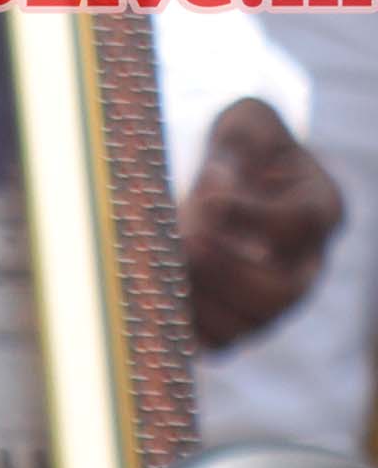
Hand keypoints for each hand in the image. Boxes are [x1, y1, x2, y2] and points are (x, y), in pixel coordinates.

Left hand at [181, 102, 340, 351]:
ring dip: (199, 301)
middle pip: (283, 291)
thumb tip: (218, 191)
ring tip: (160, 267)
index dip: (254, 217)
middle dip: (227, 271)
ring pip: (250, 324)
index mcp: (317, 207)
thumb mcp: (243, 124)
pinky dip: (184, 329)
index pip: (300, 223)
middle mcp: (304, 261)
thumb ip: (237, 147)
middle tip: (184, 242)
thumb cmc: (233, 144)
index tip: (207, 199)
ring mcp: (273, 295)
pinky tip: (150, 299)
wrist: (212, 169)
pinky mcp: (237, 316)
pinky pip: (218, 343)